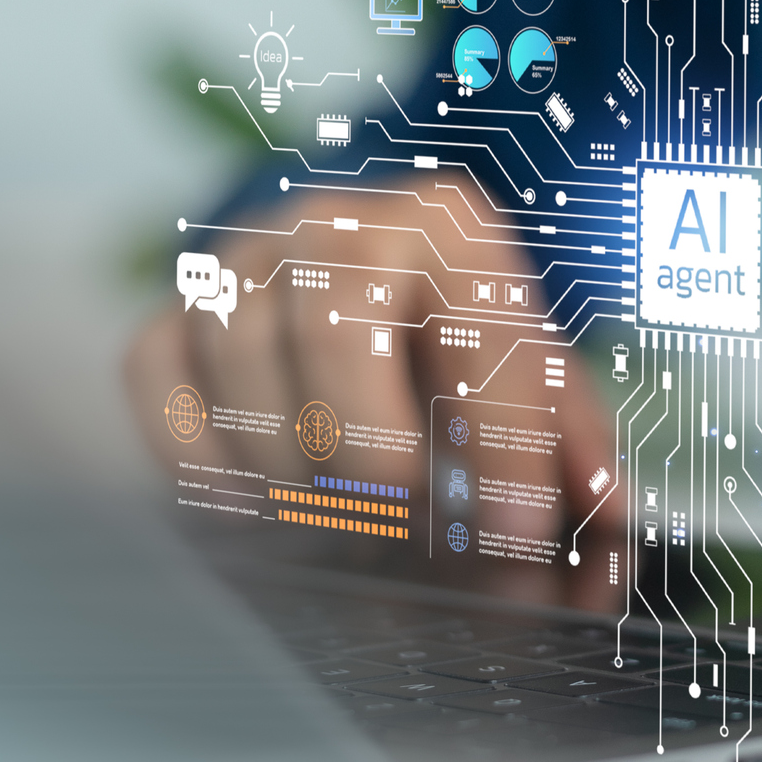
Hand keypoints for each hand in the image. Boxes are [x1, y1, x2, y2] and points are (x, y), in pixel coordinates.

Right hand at [124, 182, 615, 607]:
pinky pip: (157, 382)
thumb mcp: (537, 382)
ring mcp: (243, 262)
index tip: (513, 535)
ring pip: (241, 363)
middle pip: (333, 335)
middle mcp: (338, 225)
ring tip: (340, 524)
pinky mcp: (174, 310)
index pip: (477, 332)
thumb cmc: (462, 349)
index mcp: (449, 229)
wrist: (370, 288)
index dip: (501, 444)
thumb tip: (603, 512)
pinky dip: (204, 462)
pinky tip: (261, 504)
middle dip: (371, 459)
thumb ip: (573, 446)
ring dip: (291, 473)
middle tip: (401, 532)